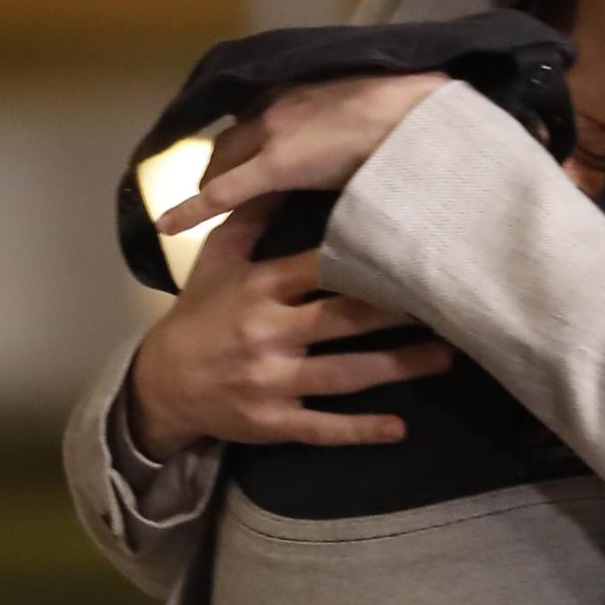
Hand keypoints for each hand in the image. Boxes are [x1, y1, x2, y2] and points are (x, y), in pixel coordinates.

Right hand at [129, 199, 453, 459]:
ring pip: (345, 373)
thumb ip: (250, 220)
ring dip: (398, 367)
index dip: (363, 262)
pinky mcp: (273, 422)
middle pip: (342, 320)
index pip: (317, 269)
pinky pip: (323, 427)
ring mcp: (271, 381)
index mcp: (258, 290)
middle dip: (396, 312)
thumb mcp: (215, 262)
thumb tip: (280, 174)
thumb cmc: (197, 316)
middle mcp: (267, 333)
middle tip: (447, 303)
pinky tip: (400, 428)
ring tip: (446, 356)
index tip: (409, 251)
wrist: (157, 385)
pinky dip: (361, 430)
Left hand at [154, 72, 448, 236]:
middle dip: (222, 162)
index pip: (257, 112)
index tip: (240, 150)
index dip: (246, 136)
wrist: (423, 108)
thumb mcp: (380, 101)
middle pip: (234, 137)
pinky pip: (224, 191)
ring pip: (226, 161)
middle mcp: (278, 102)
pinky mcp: (278, 163)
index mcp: (302, 85)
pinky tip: (168, 226)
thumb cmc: (415, 106)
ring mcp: (274, 130)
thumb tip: (368, 133)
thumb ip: (359, 117)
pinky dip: (192, 208)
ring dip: (216, 181)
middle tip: (217, 187)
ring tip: (206, 207)